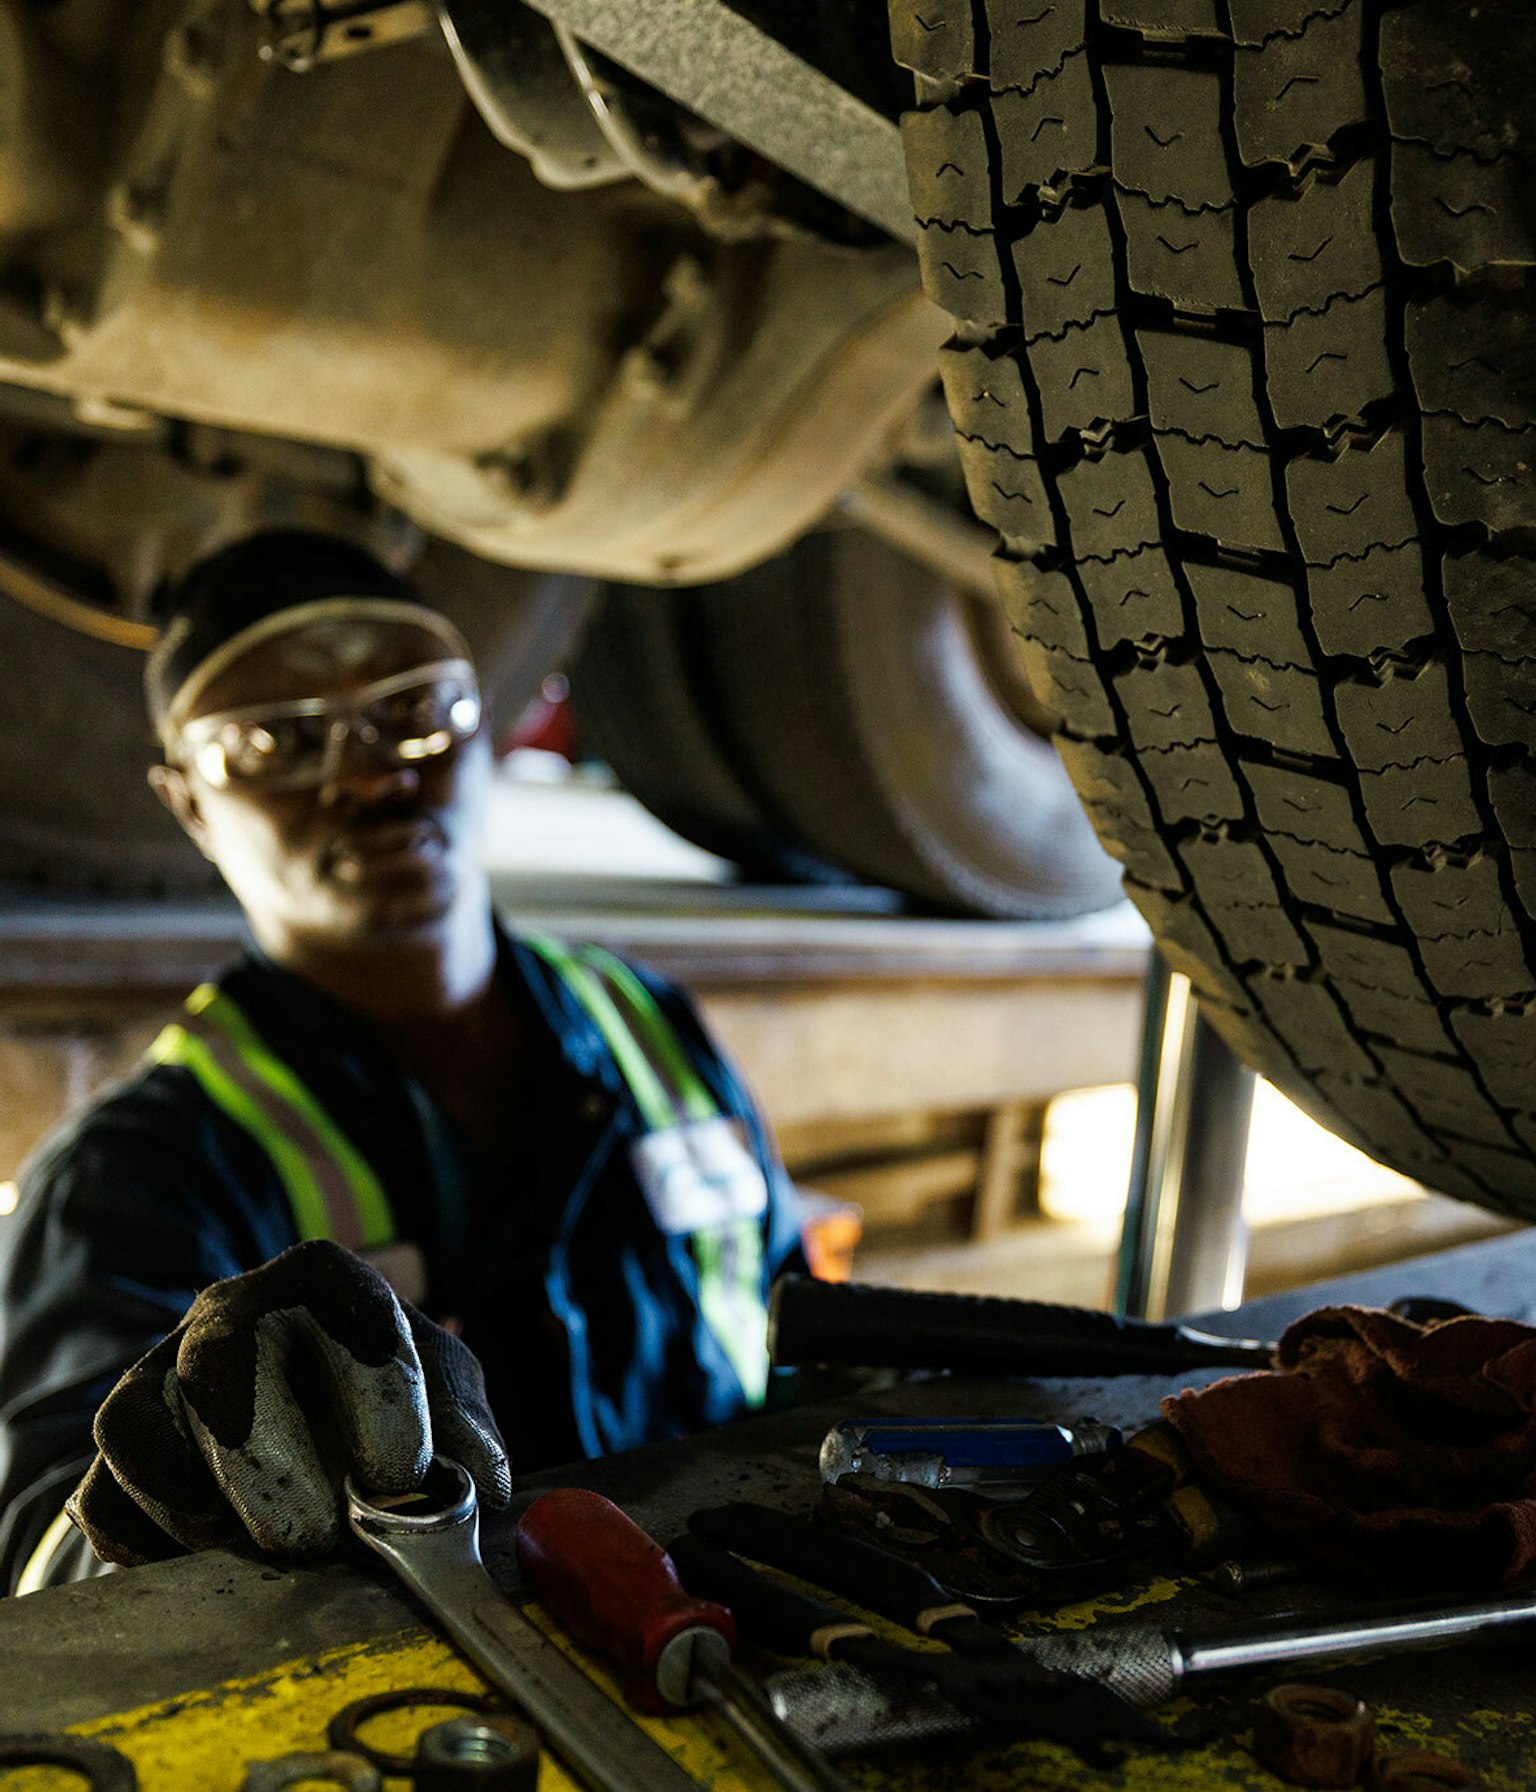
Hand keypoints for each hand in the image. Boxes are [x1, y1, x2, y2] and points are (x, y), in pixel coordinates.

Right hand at [67, 1240, 510, 1564]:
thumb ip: (467, 1432)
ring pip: (145, 1435)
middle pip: (221, 1373)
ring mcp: (158, 1369)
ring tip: (273, 1546)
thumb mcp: (440, 1392)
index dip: (380, 1406)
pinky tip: (217, 1554)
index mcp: (324, 1279)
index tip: (402, 1479)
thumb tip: (480, 1488)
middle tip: (325, 1536)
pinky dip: (159, 1543)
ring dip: (213, 1514)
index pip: (346, 1314)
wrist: (295, 1398)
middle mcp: (228, 1310)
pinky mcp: (119, 1443)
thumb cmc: (379, 1396)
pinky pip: (105, 1501)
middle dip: (280, 1478)